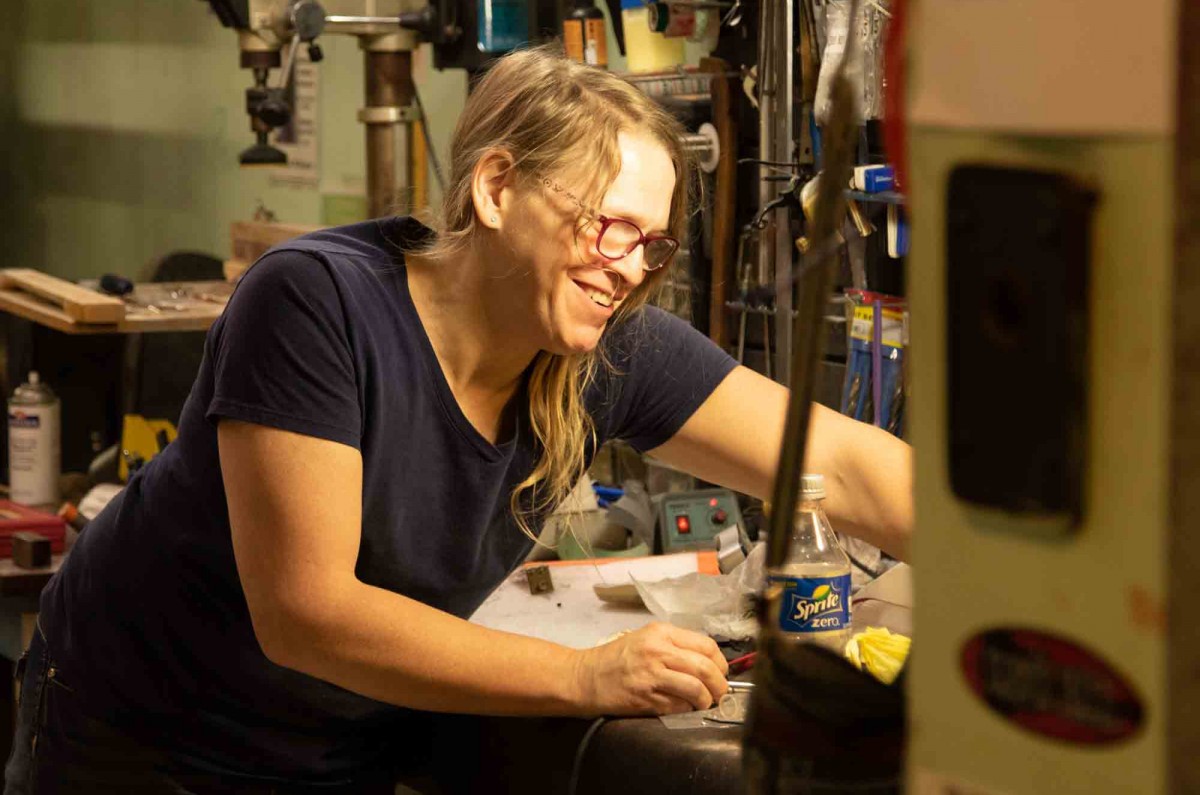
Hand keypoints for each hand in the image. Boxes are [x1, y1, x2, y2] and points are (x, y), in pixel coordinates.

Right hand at [572, 622, 729, 715]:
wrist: (586, 676)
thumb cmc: (617, 658)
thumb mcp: (646, 638)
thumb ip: (675, 646)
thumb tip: (709, 663)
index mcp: (661, 633)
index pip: (706, 645)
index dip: (720, 663)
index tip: (721, 673)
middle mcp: (658, 651)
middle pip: (705, 668)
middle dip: (719, 685)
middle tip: (720, 693)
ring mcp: (652, 675)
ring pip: (695, 689)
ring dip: (706, 700)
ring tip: (704, 703)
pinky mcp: (646, 698)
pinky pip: (679, 706)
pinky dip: (687, 709)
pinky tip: (683, 707)